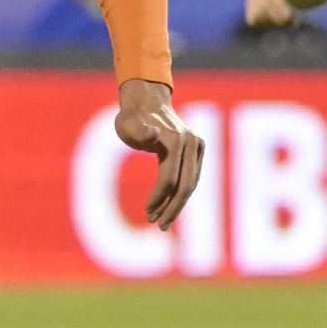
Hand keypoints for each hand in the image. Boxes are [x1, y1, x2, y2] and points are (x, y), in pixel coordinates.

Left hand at [115, 78, 204, 230]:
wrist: (147, 101)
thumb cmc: (132, 117)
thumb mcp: (127, 124)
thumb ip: (138, 131)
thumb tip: (153, 136)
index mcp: (173, 139)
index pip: (169, 178)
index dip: (159, 197)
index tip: (147, 212)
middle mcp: (190, 142)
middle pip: (186, 185)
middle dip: (173, 208)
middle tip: (159, 226)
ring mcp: (197, 144)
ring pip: (191, 183)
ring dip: (177, 204)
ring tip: (161, 221)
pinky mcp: (199, 148)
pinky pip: (192, 176)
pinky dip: (182, 192)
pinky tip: (169, 206)